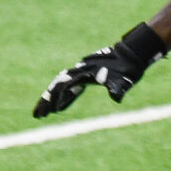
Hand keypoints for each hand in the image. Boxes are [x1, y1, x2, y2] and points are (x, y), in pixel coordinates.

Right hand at [33, 23, 164, 117]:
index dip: (56, 100)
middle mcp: (79, 72)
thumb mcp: (124, 80)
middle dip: (47, 101)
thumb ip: (117, 88)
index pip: (64, 88)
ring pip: (61, 86)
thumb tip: (116, 97)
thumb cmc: (127, 68)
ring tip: (46, 113)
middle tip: (38, 115)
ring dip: (53, 99)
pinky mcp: (86, 75)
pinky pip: (71, 87)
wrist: (131, 55)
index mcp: (84, 74)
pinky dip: (65, 97)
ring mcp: (82, 72)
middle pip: (57, 87)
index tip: (50, 112)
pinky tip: (61, 107)